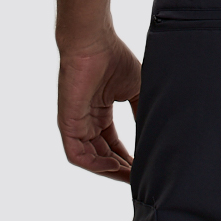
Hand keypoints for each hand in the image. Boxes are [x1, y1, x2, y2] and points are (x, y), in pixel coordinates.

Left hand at [57, 32, 140, 181]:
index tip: (143, 168)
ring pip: (91, 159)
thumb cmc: (113, 58)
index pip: (112, 144)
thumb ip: (141, 111)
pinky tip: (112, 167)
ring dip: (110, 170)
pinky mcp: (67, 124)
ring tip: (130, 176)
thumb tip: (154, 133)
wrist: (94, 42)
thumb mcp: (135, 88)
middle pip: (103, 155)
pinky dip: (94, 164)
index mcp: (100, 113)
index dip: (127, 158)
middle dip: (121, 169)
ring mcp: (76, 124)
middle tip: (139, 178)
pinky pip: (77, 154)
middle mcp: (87, 121)